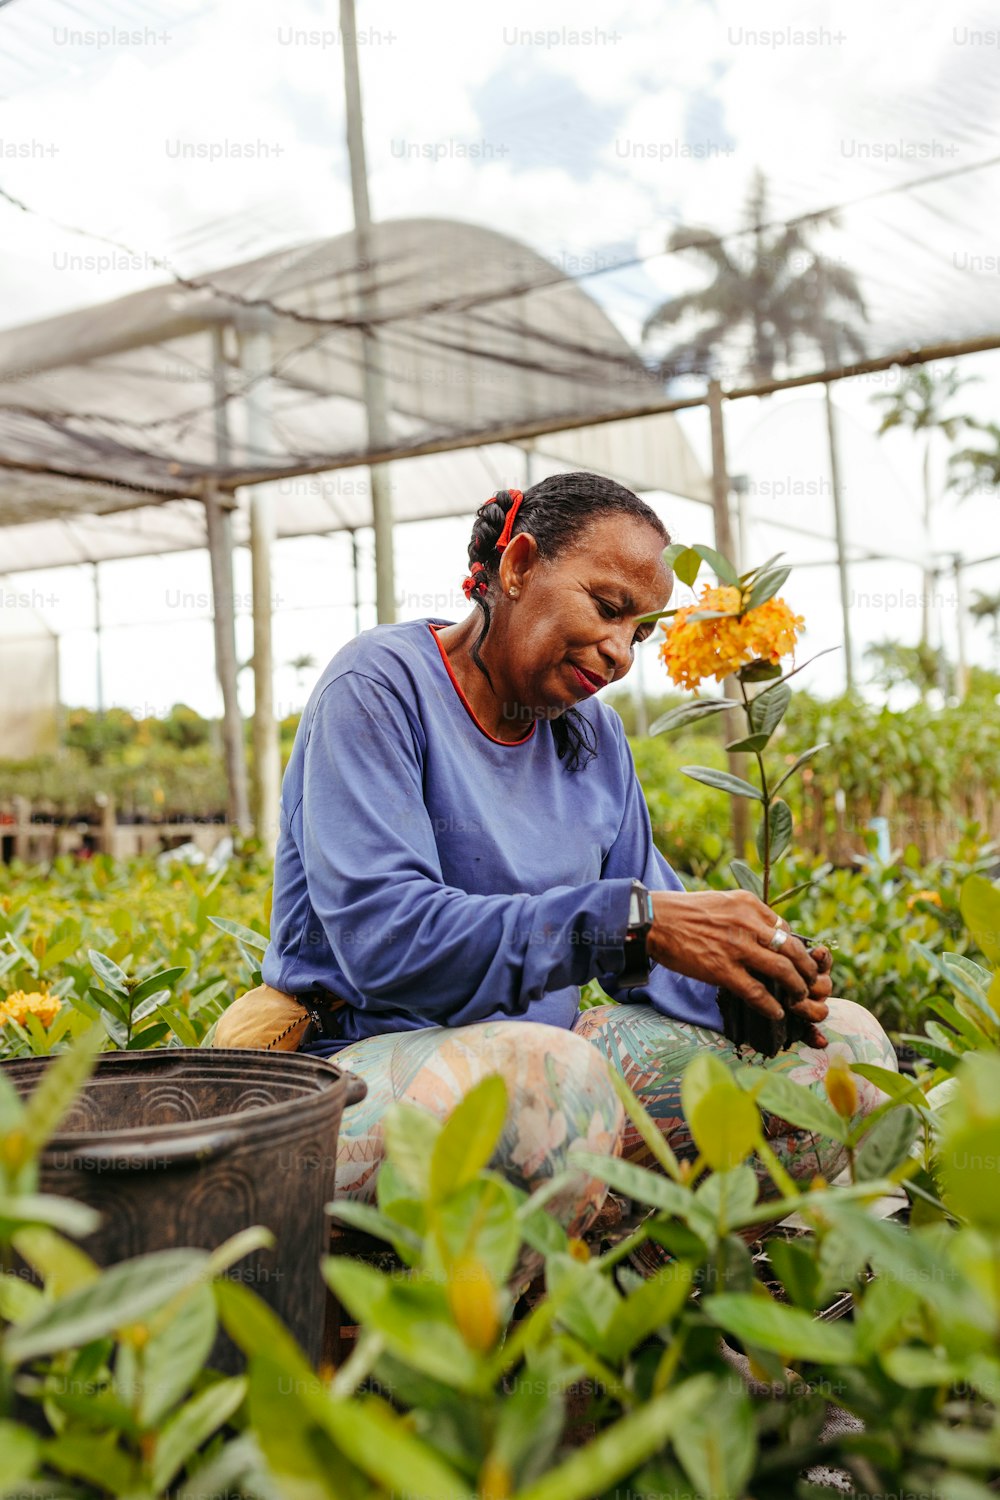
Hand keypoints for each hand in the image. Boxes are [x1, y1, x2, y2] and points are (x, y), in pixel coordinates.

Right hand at [647, 890, 831, 1040]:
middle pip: (792, 949)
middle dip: (806, 969)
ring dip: (796, 987)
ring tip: (799, 998)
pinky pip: (757, 992)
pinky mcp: (722, 970)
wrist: (653, 920)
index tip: (795, 961)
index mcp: (748, 904)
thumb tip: (765, 933)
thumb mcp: (721, 901)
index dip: (794, 948)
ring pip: (782, 970)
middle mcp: (748, 923)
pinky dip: (772, 1005)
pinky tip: (777, 1012)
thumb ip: (745, 914)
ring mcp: (737, 948)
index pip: (785, 927)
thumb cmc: (683, 912)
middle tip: (810, 982)